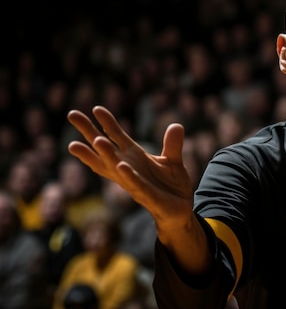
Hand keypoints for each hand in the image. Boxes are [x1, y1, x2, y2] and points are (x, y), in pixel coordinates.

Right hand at [67, 106, 195, 230]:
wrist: (179, 210)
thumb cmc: (170, 185)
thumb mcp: (173, 160)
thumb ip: (172, 144)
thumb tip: (176, 125)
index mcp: (134, 157)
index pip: (117, 136)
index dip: (108, 123)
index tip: (96, 108)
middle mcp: (128, 168)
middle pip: (104, 148)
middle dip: (89, 132)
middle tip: (72, 114)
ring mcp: (134, 182)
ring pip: (114, 167)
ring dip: (105, 154)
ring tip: (96, 139)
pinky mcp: (147, 196)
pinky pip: (135, 184)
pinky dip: (128, 175)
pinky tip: (121, 165)